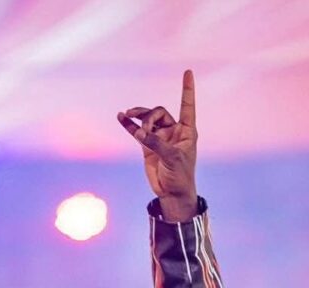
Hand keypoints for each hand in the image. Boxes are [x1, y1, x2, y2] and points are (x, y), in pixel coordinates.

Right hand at [117, 69, 197, 220]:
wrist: (171, 193)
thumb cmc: (180, 176)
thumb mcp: (171, 158)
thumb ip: (155, 143)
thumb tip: (138, 131)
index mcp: (186, 131)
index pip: (187, 106)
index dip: (187, 90)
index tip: (188, 72)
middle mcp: (173, 131)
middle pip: (158, 112)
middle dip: (148, 117)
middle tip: (144, 131)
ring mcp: (159, 137)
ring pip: (146, 119)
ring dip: (137, 116)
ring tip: (126, 115)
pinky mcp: (147, 145)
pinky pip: (136, 131)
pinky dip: (129, 124)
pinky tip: (120, 117)